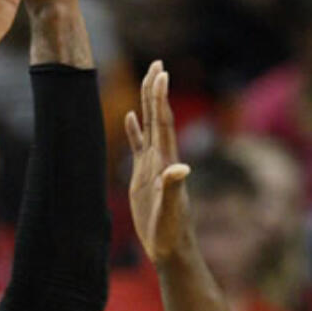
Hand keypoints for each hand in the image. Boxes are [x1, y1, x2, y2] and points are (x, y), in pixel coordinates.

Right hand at [126, 61, 192, 267]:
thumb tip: (181, 168)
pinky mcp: (142, 177)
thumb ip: (173, 188)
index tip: (161, 72)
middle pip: (157, 117)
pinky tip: (131, 117)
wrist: (171, 248)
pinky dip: (134, 130)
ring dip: (147, 103)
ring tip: (148, 79)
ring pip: (148, 127)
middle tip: (157, 62)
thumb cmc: (170, 232)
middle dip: (156, 90)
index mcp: (165, 162)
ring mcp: (151, 166)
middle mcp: (160, 159)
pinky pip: (138, 146)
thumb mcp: (170, 211)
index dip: (161, 98)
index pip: (162, 123)